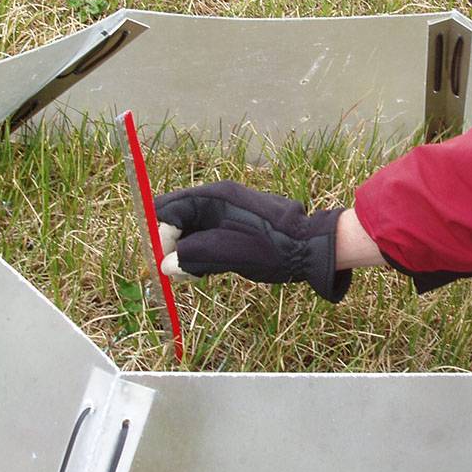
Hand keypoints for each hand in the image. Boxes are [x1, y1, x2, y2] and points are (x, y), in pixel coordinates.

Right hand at [154, 181, 351, 302]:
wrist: (309, 246)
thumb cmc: (270, 247)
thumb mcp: (227, 253)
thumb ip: (193, 255)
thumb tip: (165, 264)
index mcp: (214, 197)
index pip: (169, 209)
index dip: (161, 235)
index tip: (164, 262)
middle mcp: (217, 199)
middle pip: (177, 216)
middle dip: (170, 243)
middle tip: (174, 270)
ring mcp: (226, 210)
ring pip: (189, 228)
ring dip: (184, 251)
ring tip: (192, 274)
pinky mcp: (233, 224)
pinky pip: (205, 234)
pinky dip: (199, 251)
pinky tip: (204, 270)